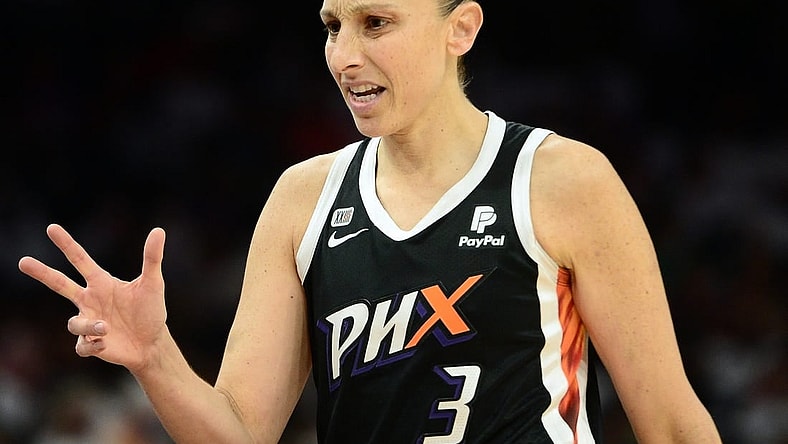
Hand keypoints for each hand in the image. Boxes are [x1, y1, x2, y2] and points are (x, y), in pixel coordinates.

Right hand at [18, 224, 167, 372]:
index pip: (80, 259)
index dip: (66, 244)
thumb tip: (159, 230)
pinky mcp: (91, 344)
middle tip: (23, 261)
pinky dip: (92, 345)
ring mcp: (88, 322)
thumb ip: (152, 258)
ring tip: (106, 328)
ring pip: (74, 323)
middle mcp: (90, 300)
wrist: (152, 343)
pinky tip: (105, 343)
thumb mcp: (153, 283)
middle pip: (59, 284)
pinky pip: (82, 345)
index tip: (52, 228)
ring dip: (89, 326)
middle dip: (42, 273)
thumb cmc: (151, 311)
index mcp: (101, 283)